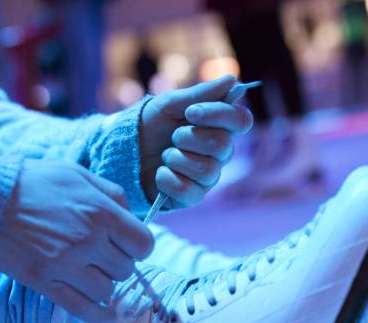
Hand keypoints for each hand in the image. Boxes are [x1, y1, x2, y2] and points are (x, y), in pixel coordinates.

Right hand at [0, 160, 154, 322]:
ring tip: (89, 273)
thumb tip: (132, 218)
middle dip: (117, 263)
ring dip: (102, 285)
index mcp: (100, 211)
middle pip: (126, 269)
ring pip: (106, 291)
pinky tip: (98, 309)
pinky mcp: (45, 283)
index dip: (137, 246)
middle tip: (101, 256)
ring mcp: (66, 265)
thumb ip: (111, 193)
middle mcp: (88, 240)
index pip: (143, 244)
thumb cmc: (33, 183)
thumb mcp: (77, 174)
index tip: (126, 244)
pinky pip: (82, 309)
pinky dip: (95, 313)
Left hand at [139, 75, 254, 208]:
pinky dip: (167, 179)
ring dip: (177, 158)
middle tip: (173, 136)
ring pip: (207, 170)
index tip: (191, 112)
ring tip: (164, 155)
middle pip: (223, 145)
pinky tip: (159, 173)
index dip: (219, 115)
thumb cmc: (151, 124)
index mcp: (218, 126)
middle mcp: (219, 153)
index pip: (241, 120)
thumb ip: (201, 94)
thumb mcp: (171, 104)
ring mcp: (207, 177)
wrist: (125, 151)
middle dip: (190, 138)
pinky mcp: (192, 196)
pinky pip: (188, 190)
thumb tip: (232, 80)